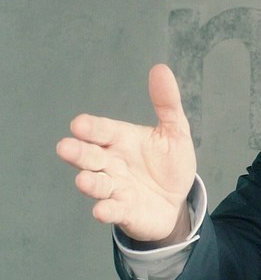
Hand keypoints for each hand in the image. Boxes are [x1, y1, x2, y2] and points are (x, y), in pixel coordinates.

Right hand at [57, 64, 196, 243]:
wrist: (177, 200)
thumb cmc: (168, 163)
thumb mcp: (174, 131)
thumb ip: (167, 103)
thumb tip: (160, 68)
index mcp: (120, 140)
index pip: (102, 131)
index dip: (91, 128)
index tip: (80, 124)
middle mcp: (111, 163)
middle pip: (90, 156)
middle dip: (78, 152)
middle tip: (65, 147)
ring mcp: (115, 188)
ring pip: (97, 184)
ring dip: (89, 182)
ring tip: (83, 179)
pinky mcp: (123, 211)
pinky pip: (112, 210)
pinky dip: (106, 210)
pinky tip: (102, 210)